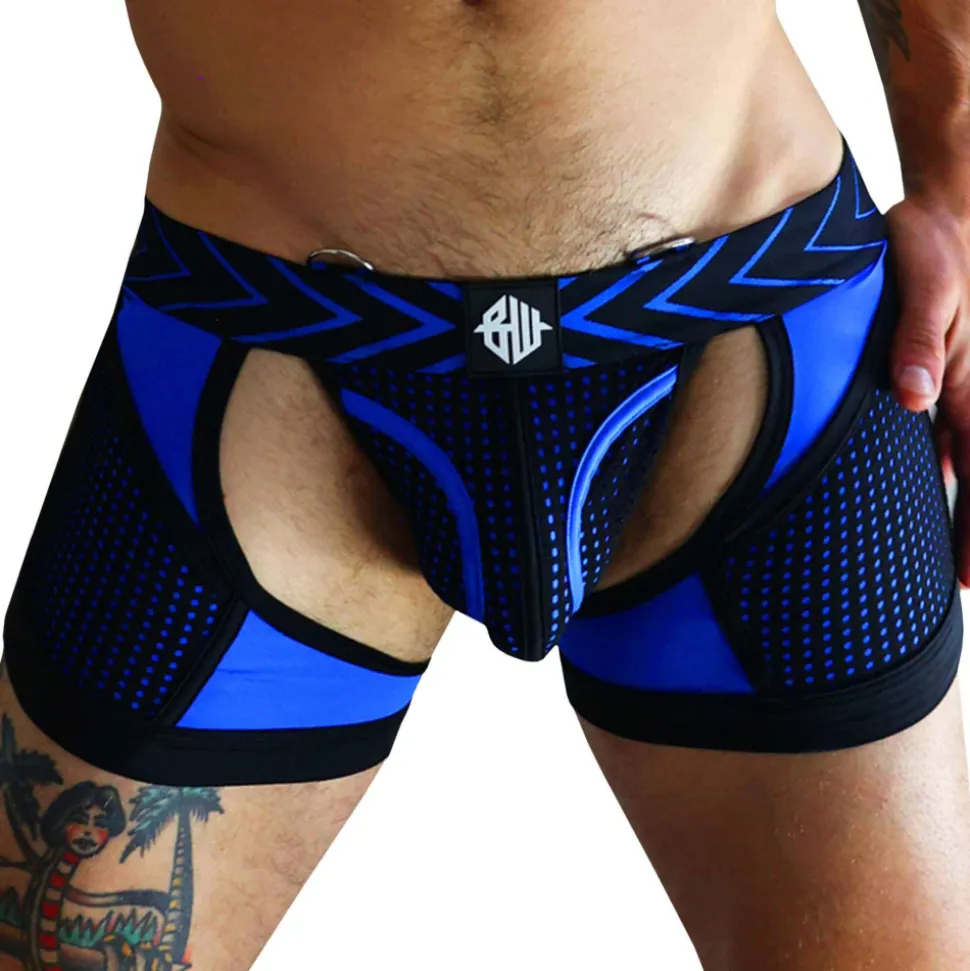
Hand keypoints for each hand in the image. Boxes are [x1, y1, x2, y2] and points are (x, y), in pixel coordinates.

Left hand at [886, 197, 969, 585]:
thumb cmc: (934, 244)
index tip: (969, 577)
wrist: (947, 207)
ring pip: (962, 458)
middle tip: (960, 586)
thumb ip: (920, 343)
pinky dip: (942, 463)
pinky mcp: (942, 367)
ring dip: (960, 504)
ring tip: (948, 554)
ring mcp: (958, 381)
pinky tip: (927, 483)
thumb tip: (914, 399)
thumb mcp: (927, 289)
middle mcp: (968, 391)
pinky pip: (946, 429)